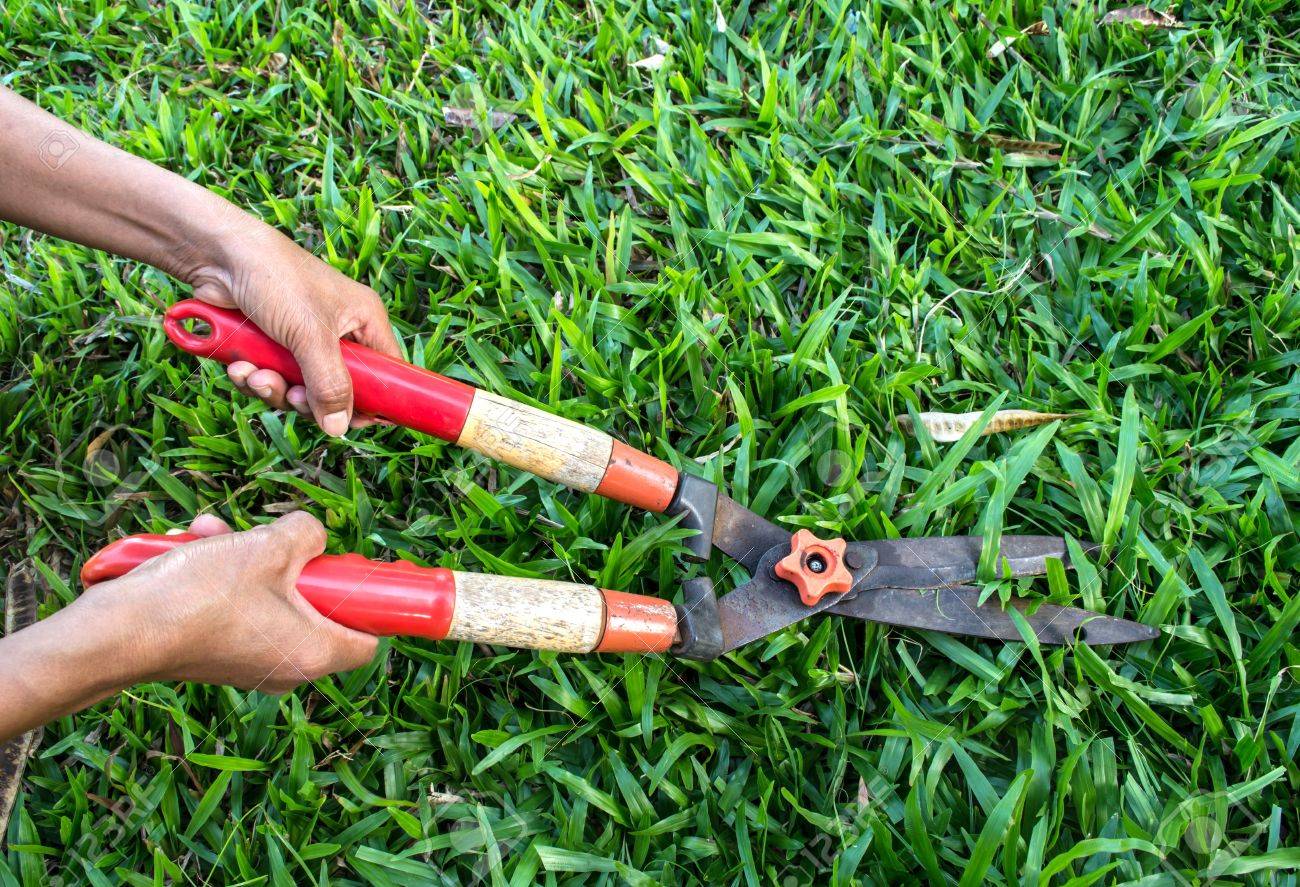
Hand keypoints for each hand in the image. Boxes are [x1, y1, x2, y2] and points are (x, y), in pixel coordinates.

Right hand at [88, 512, 377, 692]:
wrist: (120, 632)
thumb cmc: (200, 596)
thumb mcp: (268, 546)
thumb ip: (307, 534)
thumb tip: (311, 536)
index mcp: (314, 653)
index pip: (368, 640)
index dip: (370, 604)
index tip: (357, 574)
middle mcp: (286, 668)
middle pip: (315, 609)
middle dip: (293, 563)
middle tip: (276, 540)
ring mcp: (249, 664)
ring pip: (269, 599)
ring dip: (247, 558)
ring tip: (217, 531)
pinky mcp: (216, 655)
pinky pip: (236, 608)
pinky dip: (221, 575)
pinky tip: (194, 543)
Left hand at [185, 223, 400, 435]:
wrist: (218, 256)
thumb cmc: (277, 279)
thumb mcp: (311, 336)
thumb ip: (329, 384)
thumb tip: (338, 428)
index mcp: (363, 322)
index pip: (385, 371)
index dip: (374, 400)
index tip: (355, 422)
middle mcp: (337, 333)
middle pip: (337, 390)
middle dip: (308, 399)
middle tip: (292, 396)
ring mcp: (302, 341)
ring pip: (299, 390)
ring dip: (274, 389)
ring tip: (255, 374)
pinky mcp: (270, 346)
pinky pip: (270, 380)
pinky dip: (253, 379)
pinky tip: (239, 365)